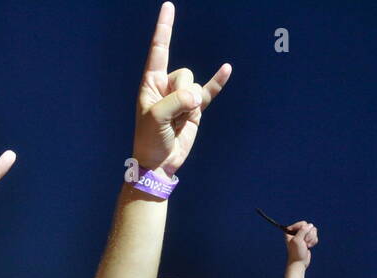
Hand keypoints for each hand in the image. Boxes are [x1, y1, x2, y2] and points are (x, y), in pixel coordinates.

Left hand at [132, 2, 230, 177]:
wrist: (159, 163)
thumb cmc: (150, 139)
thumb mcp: (157, 117)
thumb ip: (177, 101)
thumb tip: (197, 96)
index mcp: (151, 82)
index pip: (159, 50)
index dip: (164, 28)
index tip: (168, 6)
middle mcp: (167, 86)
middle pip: (183, 73)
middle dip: (181, 92)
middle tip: (171, 114)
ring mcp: (182, 96)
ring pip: (195, 85)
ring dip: (190, 103)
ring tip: (178, 122)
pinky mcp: (195, 109)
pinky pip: (209, 91)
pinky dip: (218, 82)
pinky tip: (226, 69)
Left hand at [284, 220, 317, 266]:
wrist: (299, 262)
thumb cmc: (296, 252)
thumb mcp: (297, 240)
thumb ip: (303, 231)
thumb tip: (310, 225)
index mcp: (290, 230)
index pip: (303, 223)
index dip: (304, 231)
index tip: (301, 238)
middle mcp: (296, 231)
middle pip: (309, 227)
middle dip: (308, 236)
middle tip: (304, 243)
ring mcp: (303, 235)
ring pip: (313, 231)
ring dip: (311, 239)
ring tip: (306, 245)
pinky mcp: (308, 239)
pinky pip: (315, 236)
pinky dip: (313, 242)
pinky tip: (308, 247)